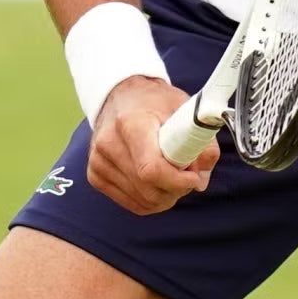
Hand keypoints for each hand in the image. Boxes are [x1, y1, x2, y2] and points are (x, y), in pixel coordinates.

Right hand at [87, 76, 216, 214]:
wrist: (122, 96)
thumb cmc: (156, 101)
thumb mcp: (185, 109)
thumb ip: (202, 141)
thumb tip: (202, 179)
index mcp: (131, 123)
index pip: (151, 169)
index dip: (178, 181)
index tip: (195, 176)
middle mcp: (108, 145)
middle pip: (147, 189)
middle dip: (176, 190)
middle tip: (190, 175)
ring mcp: (98, 162)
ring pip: (141, 201)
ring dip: (166, 196)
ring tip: (175, 175)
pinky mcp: (95, 175)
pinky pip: (131, 203)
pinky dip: (151, 199)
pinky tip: (160, 182)